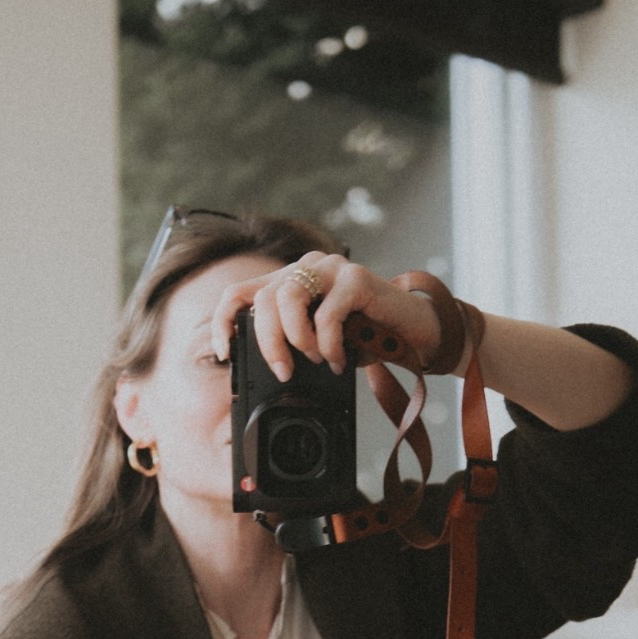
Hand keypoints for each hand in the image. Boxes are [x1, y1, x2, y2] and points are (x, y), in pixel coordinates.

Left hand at [210, 253, 441, 381]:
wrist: (413, 331)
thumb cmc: (366, 338)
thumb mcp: (319, 344)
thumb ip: (293, 344)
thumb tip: (268, 367)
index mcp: (290, 281)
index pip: (241, 292)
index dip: (223, 320)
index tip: (223, 352)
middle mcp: (307, 267)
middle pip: (264, 298)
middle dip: (268, 342)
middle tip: (284, 371)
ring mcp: (331, 268)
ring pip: (289, 297)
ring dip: (297, 338)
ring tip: (315, 359)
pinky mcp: (356, 278)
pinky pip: (328, 312)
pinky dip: (328, 344)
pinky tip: (338, 358)